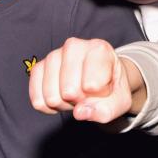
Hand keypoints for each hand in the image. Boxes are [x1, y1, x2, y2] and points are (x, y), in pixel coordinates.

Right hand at [28, 37, 143, 121]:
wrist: (100, 78)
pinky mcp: (38, 68)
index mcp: (99, 49)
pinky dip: (49, 107)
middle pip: (69, 92)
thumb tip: (79, 112)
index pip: (92, 85)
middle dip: (80, 102)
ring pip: (51, 97)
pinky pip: (37, 100)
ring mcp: (54, 55)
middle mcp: (74, 46)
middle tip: (89, 94)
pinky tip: (62, 97)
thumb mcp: (120, 101)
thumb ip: (107, 109)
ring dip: (64, 105)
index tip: (104, 88)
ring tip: (76, 94)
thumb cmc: (111, 86)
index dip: (98, 96)